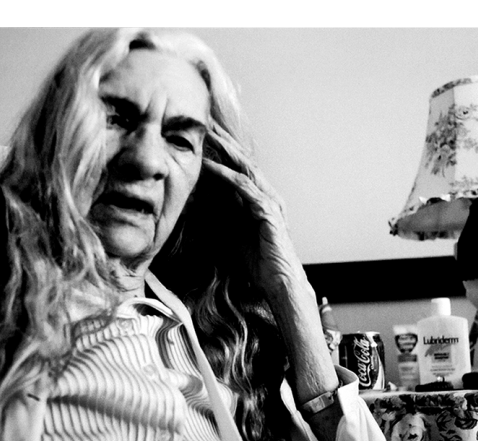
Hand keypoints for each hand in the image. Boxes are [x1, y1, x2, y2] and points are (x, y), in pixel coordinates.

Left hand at [203, 125, 307, 298]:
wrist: (279, 283)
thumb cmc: (258, 263)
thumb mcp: (231, 233)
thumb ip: (219, 215)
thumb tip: (198, 201)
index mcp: (258, 199)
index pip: (237, 167)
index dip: (221, 149)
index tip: (201, 134)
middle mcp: (266, 195)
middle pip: (242, 160)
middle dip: (223, 140)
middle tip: (204, 120)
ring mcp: (269, 201)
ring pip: (244, 167)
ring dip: (224, 149)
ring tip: (205, 133)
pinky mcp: (268, 211)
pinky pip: (244, 188)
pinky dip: (226, 175)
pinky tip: (210, 165)